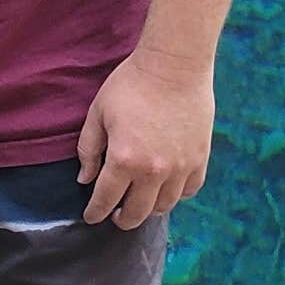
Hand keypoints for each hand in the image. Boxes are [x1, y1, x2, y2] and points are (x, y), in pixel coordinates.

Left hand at [77, 48, 214, 230]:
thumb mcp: (98, 113)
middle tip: (114, 215)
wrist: (174, 65)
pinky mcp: (199, 159)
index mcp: (123, 160)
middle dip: (121, 219)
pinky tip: (166, 189)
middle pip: (136, 213)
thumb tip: (85, 179)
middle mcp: (153, 171)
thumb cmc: (131, 85)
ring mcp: (180, 167)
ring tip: (140, 203)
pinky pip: (189, 191)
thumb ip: (88, 150)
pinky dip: (176, 195)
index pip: (105, 200)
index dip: (95, 212)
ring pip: (163, 206)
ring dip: (148, 210)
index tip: (91, 216)